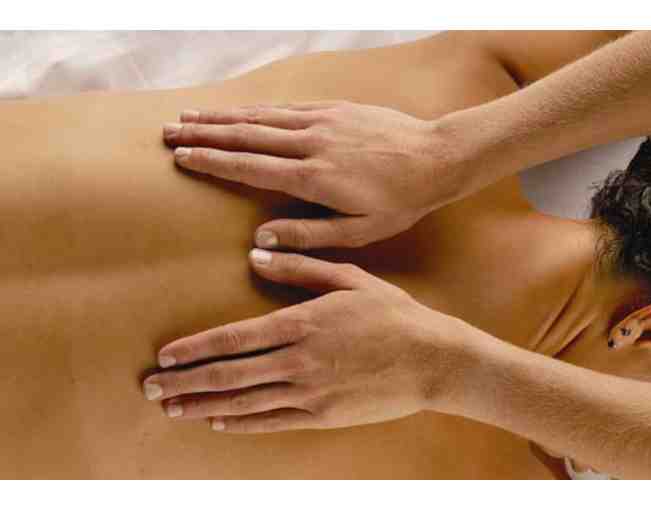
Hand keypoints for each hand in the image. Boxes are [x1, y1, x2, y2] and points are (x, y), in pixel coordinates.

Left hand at [142, 249, 464, 432]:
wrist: (432, 359)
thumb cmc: (392, 315)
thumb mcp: (349, 278)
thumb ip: (300, 269)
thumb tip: (256, 255)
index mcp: (302, 323)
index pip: (234, 338)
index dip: (195, 348)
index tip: (166, 356)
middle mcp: (298, 360)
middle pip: (229, 374)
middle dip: (186, 382)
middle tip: (151, 388)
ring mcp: (310, 392)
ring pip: (244, 402)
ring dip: (203, 405)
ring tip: (173, 408)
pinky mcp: (323, 416)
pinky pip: (272, 422)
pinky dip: (241, 423)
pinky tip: (217, 422)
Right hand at [163, 101, 451, 249]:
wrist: (437, 157)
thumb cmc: (400, 201)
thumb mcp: (359, 232)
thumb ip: (307, 236)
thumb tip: (260, 241)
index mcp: (314, 177)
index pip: (249, 167)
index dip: (212, 162)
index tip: (181, 157)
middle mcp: (311, 143)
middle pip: (246, 136)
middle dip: (204, 133)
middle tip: (169, 132)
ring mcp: (323, 121)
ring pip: (262, 117)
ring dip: (223, 117)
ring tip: (191, 117)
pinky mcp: (335, 108)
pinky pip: (287, 107)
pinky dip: (257, 109)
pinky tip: (240, 111)